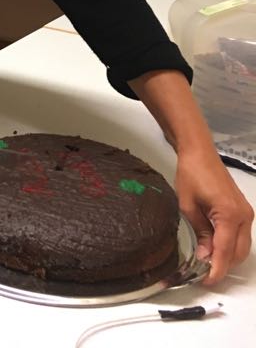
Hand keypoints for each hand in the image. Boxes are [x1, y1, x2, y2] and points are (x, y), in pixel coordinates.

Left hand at [175, 148, 253, 283]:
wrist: (199, 152)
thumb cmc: (191, 173)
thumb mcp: (188, 207)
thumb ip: (199, 233)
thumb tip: (204, 257)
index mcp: (230, 215)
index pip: (225, 252)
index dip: (216, 270)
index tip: (206, 281)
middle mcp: (244, 216)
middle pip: (238, 253)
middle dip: (222, 266)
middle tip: (203, 273)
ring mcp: (246, 213)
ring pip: (242, 247)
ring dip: (227, 257)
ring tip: (207, 261)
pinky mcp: (243, 210)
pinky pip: (241, 236)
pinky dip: (230, 245)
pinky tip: (215, 247)